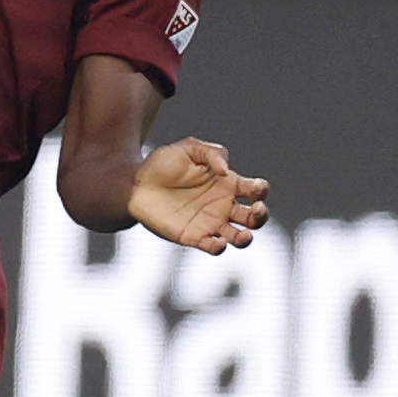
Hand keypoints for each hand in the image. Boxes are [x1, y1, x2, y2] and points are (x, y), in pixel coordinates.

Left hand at [127, 139, 269, 252]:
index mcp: (228, 183)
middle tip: (255, 211)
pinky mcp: (193, 236)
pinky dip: (219, 248)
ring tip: (243, 235)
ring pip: (238, 236)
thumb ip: (211, 153)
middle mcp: (223, 205)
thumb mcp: (189, 148)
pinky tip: (217, 243)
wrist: (136, 184)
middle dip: (261, 216)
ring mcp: (210, 223)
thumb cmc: (163, 163)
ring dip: (246, 239)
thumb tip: (226, 171)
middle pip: (254, 217)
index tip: (255, 189)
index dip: (261, 190)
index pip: (255, 190)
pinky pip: (213, 247)